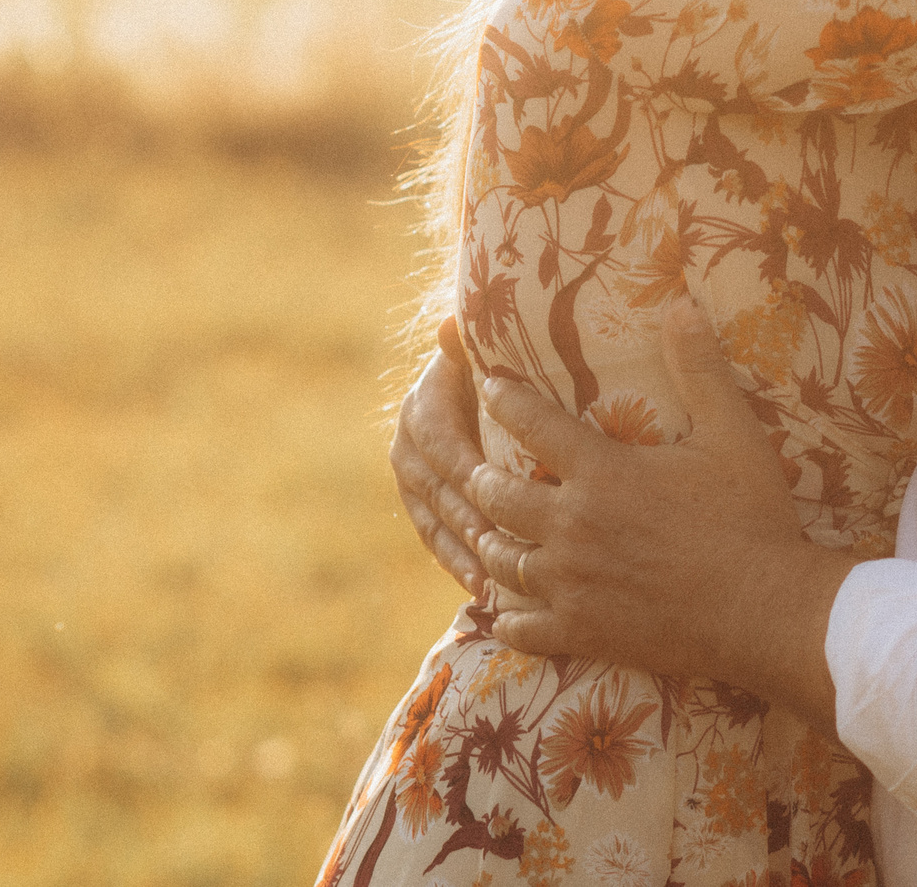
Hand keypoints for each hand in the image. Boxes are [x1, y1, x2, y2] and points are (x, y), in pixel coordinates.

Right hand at [392, 316, 491, 597]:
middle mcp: (409, 443)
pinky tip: (483, 591)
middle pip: (435, 487)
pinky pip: (436, 541)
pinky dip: (458, 565)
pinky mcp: (424, 509)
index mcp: (424, 404)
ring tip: (490, 580)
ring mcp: (413, 481)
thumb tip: (450, 324)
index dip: (461, 466)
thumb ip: (471, 345)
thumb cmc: (507, 371)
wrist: (488, 385)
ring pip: (432, 521)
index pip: (438, 438)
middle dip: (465, 518)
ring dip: (460, 552)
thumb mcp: (493, 356)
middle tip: (496, 546)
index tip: (489, 492)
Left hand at [464, 302, 858, 732]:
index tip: (492, 386)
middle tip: (484, 469)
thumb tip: (680, 303)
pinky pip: (521, 627)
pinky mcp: (581, 632)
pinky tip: (508, 612)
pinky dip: (509, 617)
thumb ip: (699, 368)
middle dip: (484, 477)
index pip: (530, 422)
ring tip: (490, 532)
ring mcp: (571, 584)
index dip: (505, 398)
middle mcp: (572, 526)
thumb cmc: (753, 517)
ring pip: (499, 560)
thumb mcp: (733, 433)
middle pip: (496, 494)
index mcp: (601, 472)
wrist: (765, 611)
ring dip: (491, 541)